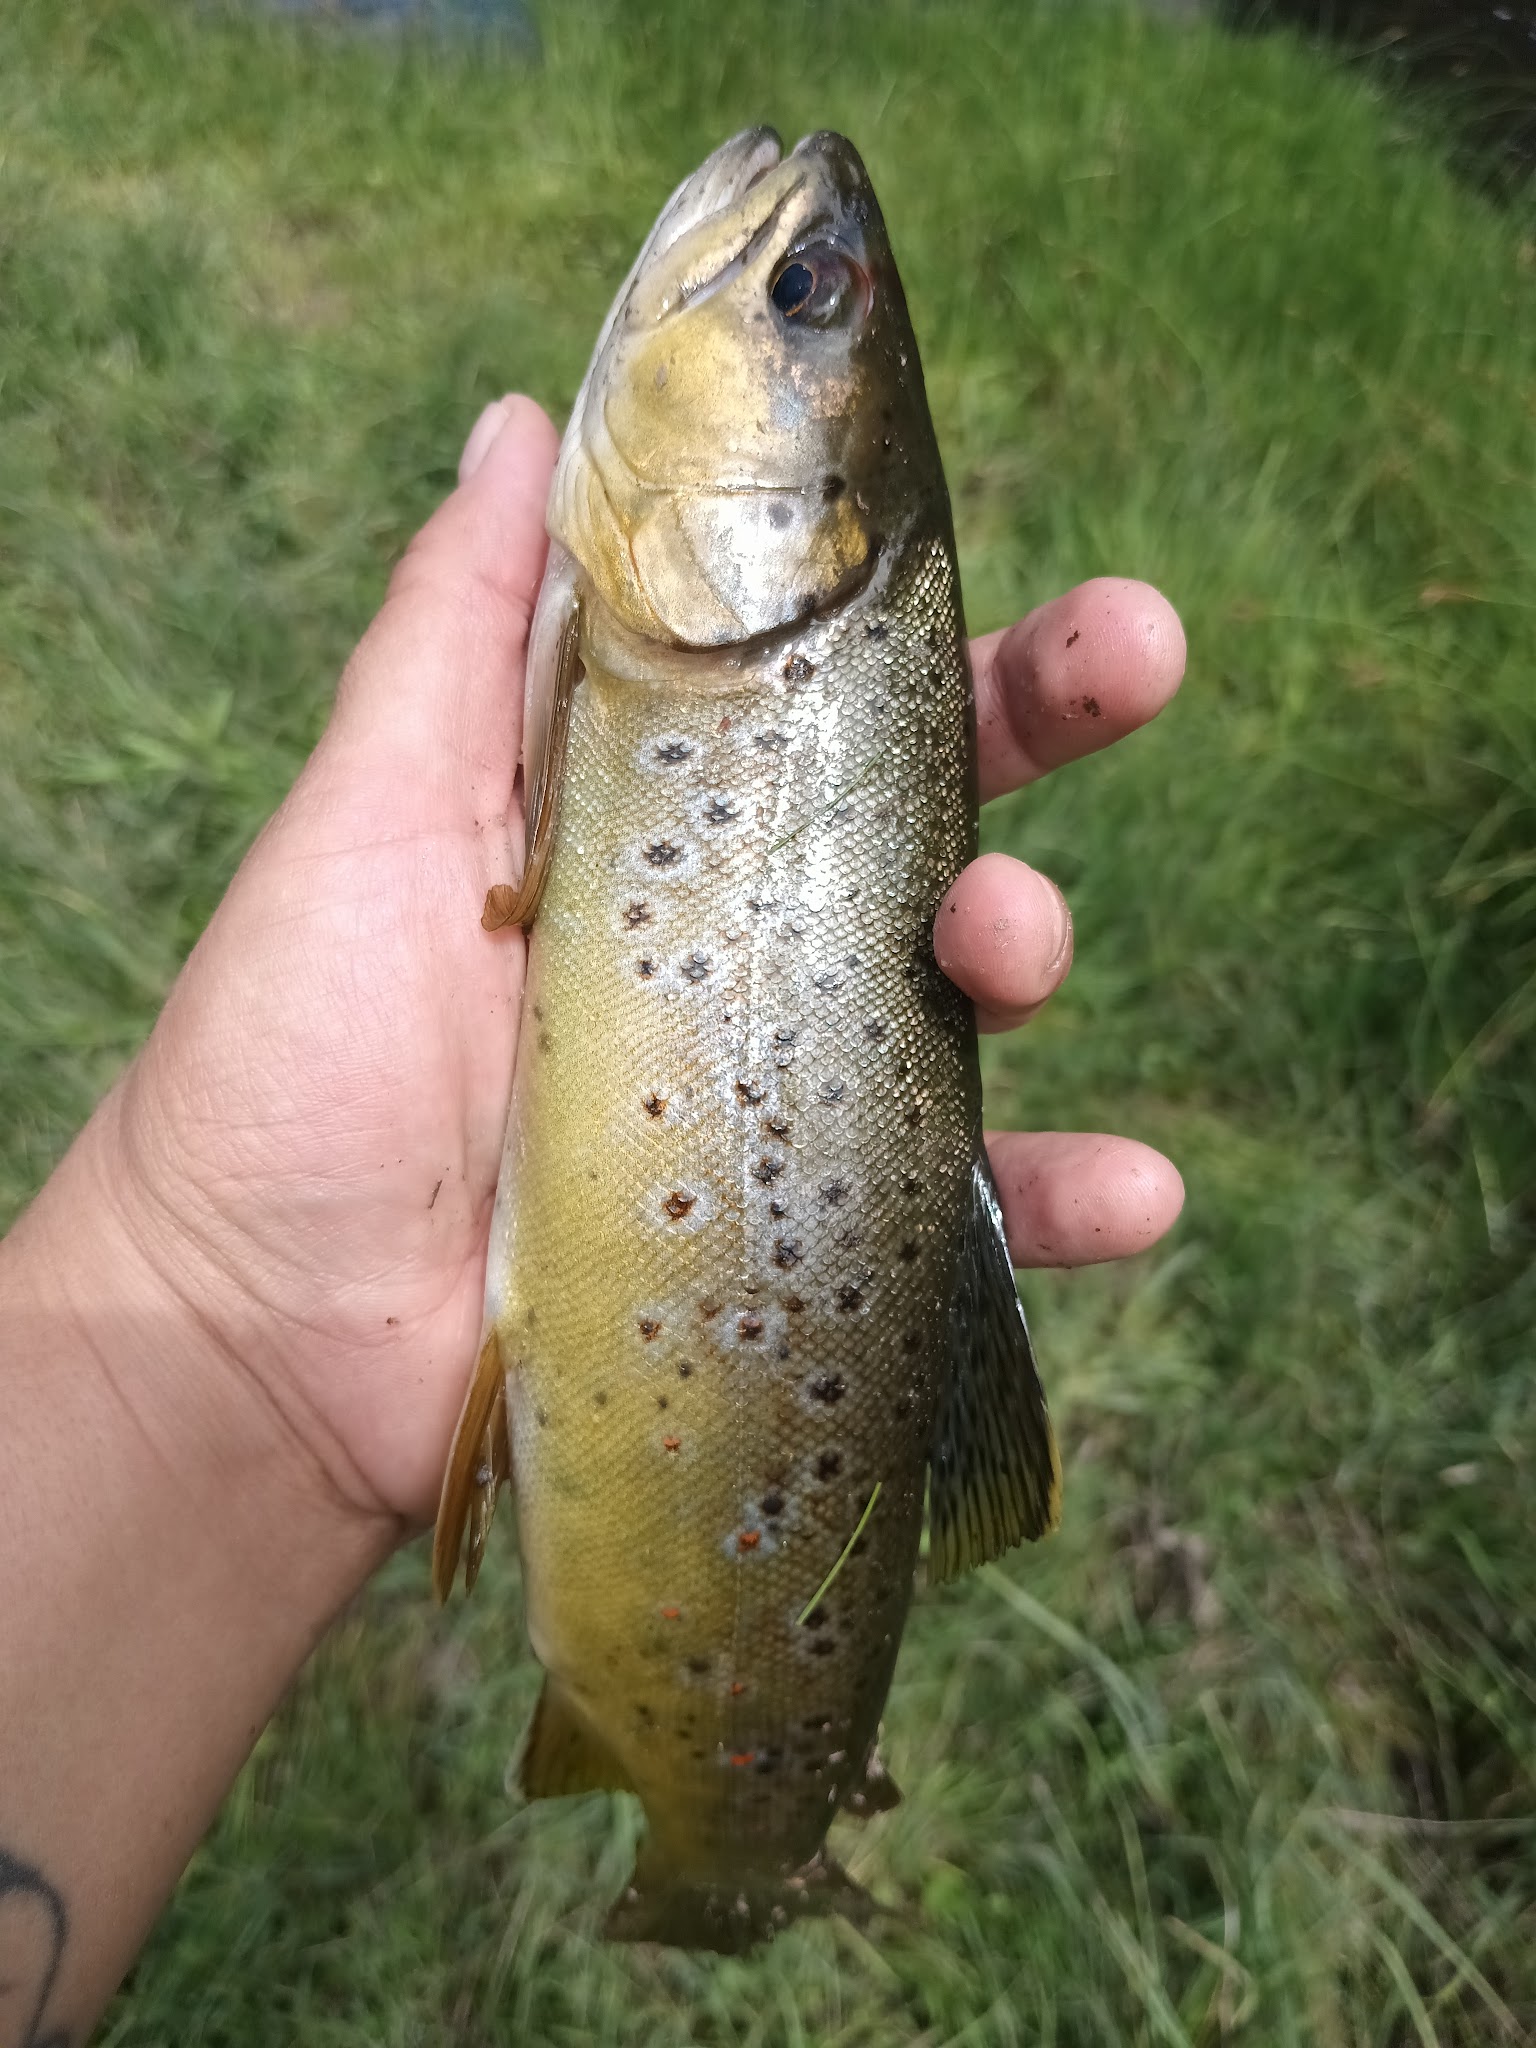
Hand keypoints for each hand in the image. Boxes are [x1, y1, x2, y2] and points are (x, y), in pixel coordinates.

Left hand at [87, 396, 1183, 1537]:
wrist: (257, 1337)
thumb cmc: (288, 1061)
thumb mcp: (370, 818)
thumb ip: (456, 631)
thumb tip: (526, 424)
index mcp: (644, 821)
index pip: (807, 686)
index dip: (910, 603)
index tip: (970, 514)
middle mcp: (734, 939)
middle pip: (922, 807)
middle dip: (1046, 715)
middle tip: (1136, 650)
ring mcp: (781, 1085)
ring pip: (963, 994)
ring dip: (1031, 943)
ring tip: (1010, 949)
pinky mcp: (804, 1232)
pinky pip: (970, 1216)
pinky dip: (1062, 1206)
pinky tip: (1137, 1195)